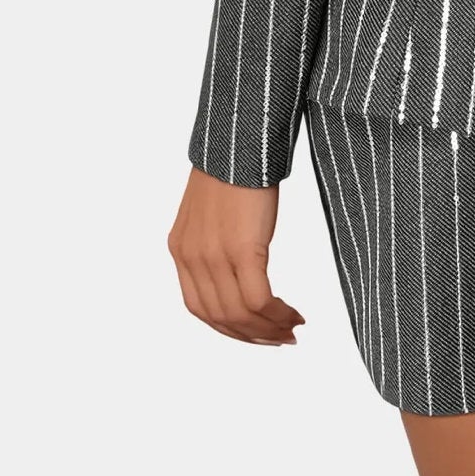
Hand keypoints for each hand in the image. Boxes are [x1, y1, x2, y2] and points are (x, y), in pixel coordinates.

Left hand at [167, 166, 305, 345]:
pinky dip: (277, 314)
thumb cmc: (235, 163)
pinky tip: (293, 313)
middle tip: (281, 339)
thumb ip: (216, 237)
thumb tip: (240, 259)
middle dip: (252, 335)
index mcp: (181, 249)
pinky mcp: (242, 250)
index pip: (200, 308)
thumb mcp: (213, 207)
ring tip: (293, 329)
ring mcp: (215, 256)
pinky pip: (259, 299)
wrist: (241, 136)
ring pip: (240, 315)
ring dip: (269, 329)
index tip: (256, 332)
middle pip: (220, 318)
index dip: (229, 327)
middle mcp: (192, 258)